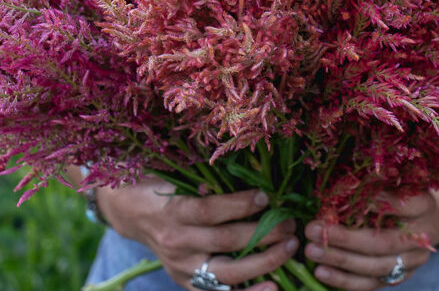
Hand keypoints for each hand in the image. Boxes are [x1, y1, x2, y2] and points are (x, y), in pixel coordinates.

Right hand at [97, 176, 298, 290]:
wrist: (132, 212)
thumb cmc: (160, 185)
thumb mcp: (176, 175)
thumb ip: (204, 179)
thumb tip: (243, 175)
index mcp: (173, 212)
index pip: (210, 211)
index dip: (240, 204)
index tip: (267, 196)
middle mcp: (176, 243)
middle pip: (225, 241)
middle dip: (263, 233)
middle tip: (290, 223)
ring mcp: (182, 267)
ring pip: (227, 272)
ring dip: (264, 261)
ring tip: (290, 247)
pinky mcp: (185, 283)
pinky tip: (273, 287)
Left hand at [303, 190, 438, 290]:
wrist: (433, 218)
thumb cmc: (406, 191)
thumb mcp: (398, 179)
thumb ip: (378, 182)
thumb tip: (344, 184)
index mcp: (424, 206)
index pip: (403, 205)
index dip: (377, 202)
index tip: (348, 195)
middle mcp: (422, 236)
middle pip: (383, 243)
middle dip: (344, 238)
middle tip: (313, 229)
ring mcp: (414, 261)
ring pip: (376, 267)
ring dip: (340, 260)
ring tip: (312, 251)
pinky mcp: (402, 276)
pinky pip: (372, 284)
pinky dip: (345, 280)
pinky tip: (322, 272)